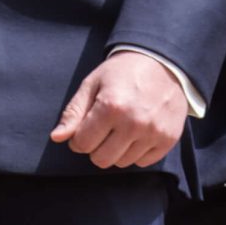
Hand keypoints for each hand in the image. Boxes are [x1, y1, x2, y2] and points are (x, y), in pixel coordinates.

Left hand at [51, 49, 188, 168]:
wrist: (163, 62)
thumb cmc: (122, 72)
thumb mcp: (93, 84)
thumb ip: (73, 112)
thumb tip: (57, 138)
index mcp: (111, 106)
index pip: (82, 145)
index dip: (79, 138)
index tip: (86, 127)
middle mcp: (134, 122)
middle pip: (101, 160)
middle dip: (96, 147)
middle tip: (104, 129)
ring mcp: (154, 132)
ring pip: (121, 163)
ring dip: (117, 150)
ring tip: (122, 128)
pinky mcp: (168, 139)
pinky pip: (142, 162)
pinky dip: (137, 152)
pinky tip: (138, 132)